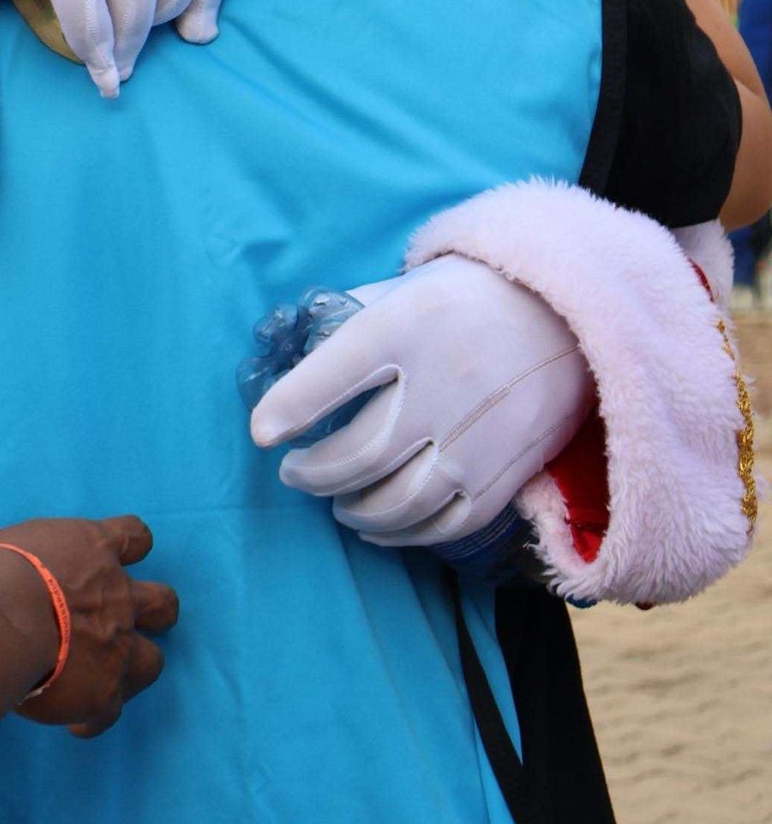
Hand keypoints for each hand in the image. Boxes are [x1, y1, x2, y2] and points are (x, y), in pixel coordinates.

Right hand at [0, 514, 177, 738]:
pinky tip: (75, 724)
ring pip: (153, 661)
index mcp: (94, 548)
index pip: (134, 535)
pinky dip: (94, 717)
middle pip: (163, 603)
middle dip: (152, 615)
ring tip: (106, 677)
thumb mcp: (11, 546)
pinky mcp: (104, 693)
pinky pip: (110, 713)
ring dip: (132, 669)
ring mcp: (118, 647)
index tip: (116, 558)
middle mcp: (118, 595)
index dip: (130, 547)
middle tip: (125, 622)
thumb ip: (31, 561)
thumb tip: (14, 574)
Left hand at [249, 256, 593, 547]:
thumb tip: (295, 357)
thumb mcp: (404, 289)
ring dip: (350, 510)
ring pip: (396, 500)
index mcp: (406, 327)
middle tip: (293, 472)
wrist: (562, 317)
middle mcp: (442, 385)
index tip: (262, 432)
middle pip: (359, 454)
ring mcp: (476, 436)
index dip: (291, 406)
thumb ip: (351, 319)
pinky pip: (442, 523)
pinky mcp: (503, 473)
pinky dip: (400, 534)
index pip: (335, 372)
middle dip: (312, 473)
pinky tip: (375, 525)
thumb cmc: (464, 299)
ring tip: (333, 501)